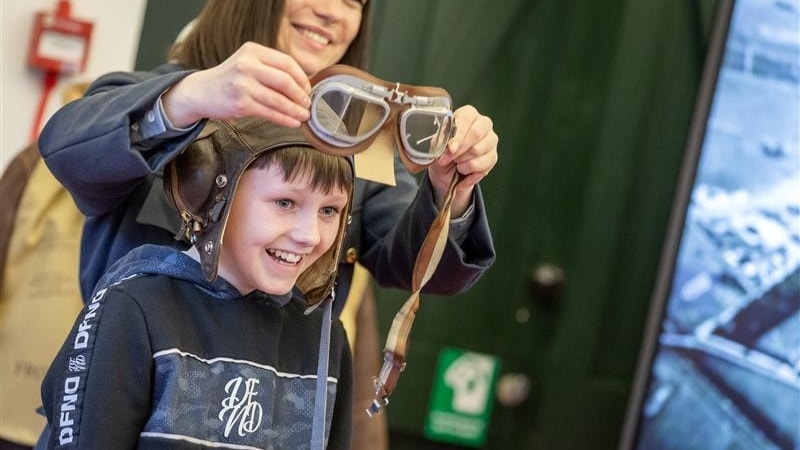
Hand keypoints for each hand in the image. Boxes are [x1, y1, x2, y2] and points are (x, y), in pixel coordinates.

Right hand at [162, 42, 311, 127]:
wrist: (200, 92)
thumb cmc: (230, 79)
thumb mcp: (248, 64)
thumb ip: (271, 69)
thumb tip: (303, 86)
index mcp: (253, 51)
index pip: (287, 62)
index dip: (302, 78)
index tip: (308, 89)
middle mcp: (247, 65)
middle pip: (285, 81)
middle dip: (301, 95)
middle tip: (308, 104)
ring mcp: (243, 85)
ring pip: (279, 100)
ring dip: (295, 110)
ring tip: (304, 116)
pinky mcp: (240, 104)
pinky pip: (270, 113)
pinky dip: (284, 119)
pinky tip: (293, 122)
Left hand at [428, 105, 498, 216]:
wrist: (447, 173)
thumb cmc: (443, 153)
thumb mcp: (437, 145)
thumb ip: (443, 141)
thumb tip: (451, 146)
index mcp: (468, 115)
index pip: (466, 119)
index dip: (458, 135)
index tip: (451, 149)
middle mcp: (483, 124)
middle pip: (476, 133)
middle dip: (459, 150)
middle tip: (447, 159)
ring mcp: (491, 140)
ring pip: (478, 150)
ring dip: (462, 162)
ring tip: (455, 163)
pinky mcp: (493, 157)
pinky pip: (482, 165)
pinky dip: (468, 171)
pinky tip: (463, 169)